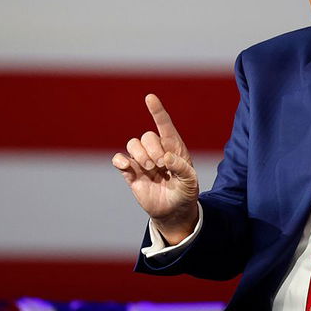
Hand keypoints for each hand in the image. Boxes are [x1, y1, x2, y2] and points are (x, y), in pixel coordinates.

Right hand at [111, 94, 199, 244]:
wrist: (174, 212)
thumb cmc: (185, 192)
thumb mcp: (191, 181)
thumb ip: (182, 168)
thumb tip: (166, 158)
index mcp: (174, 147)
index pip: (164, 124)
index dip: (157, 111)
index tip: (150, 98)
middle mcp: (157, 150)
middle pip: (147, 136)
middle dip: (153, 150)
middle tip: (160, 165)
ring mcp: (143, 161)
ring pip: (133, 144)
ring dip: (140, 155)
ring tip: (150, 170)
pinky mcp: (131, 173)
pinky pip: (120, 159)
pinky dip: (120, 161)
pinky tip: (126, 167)